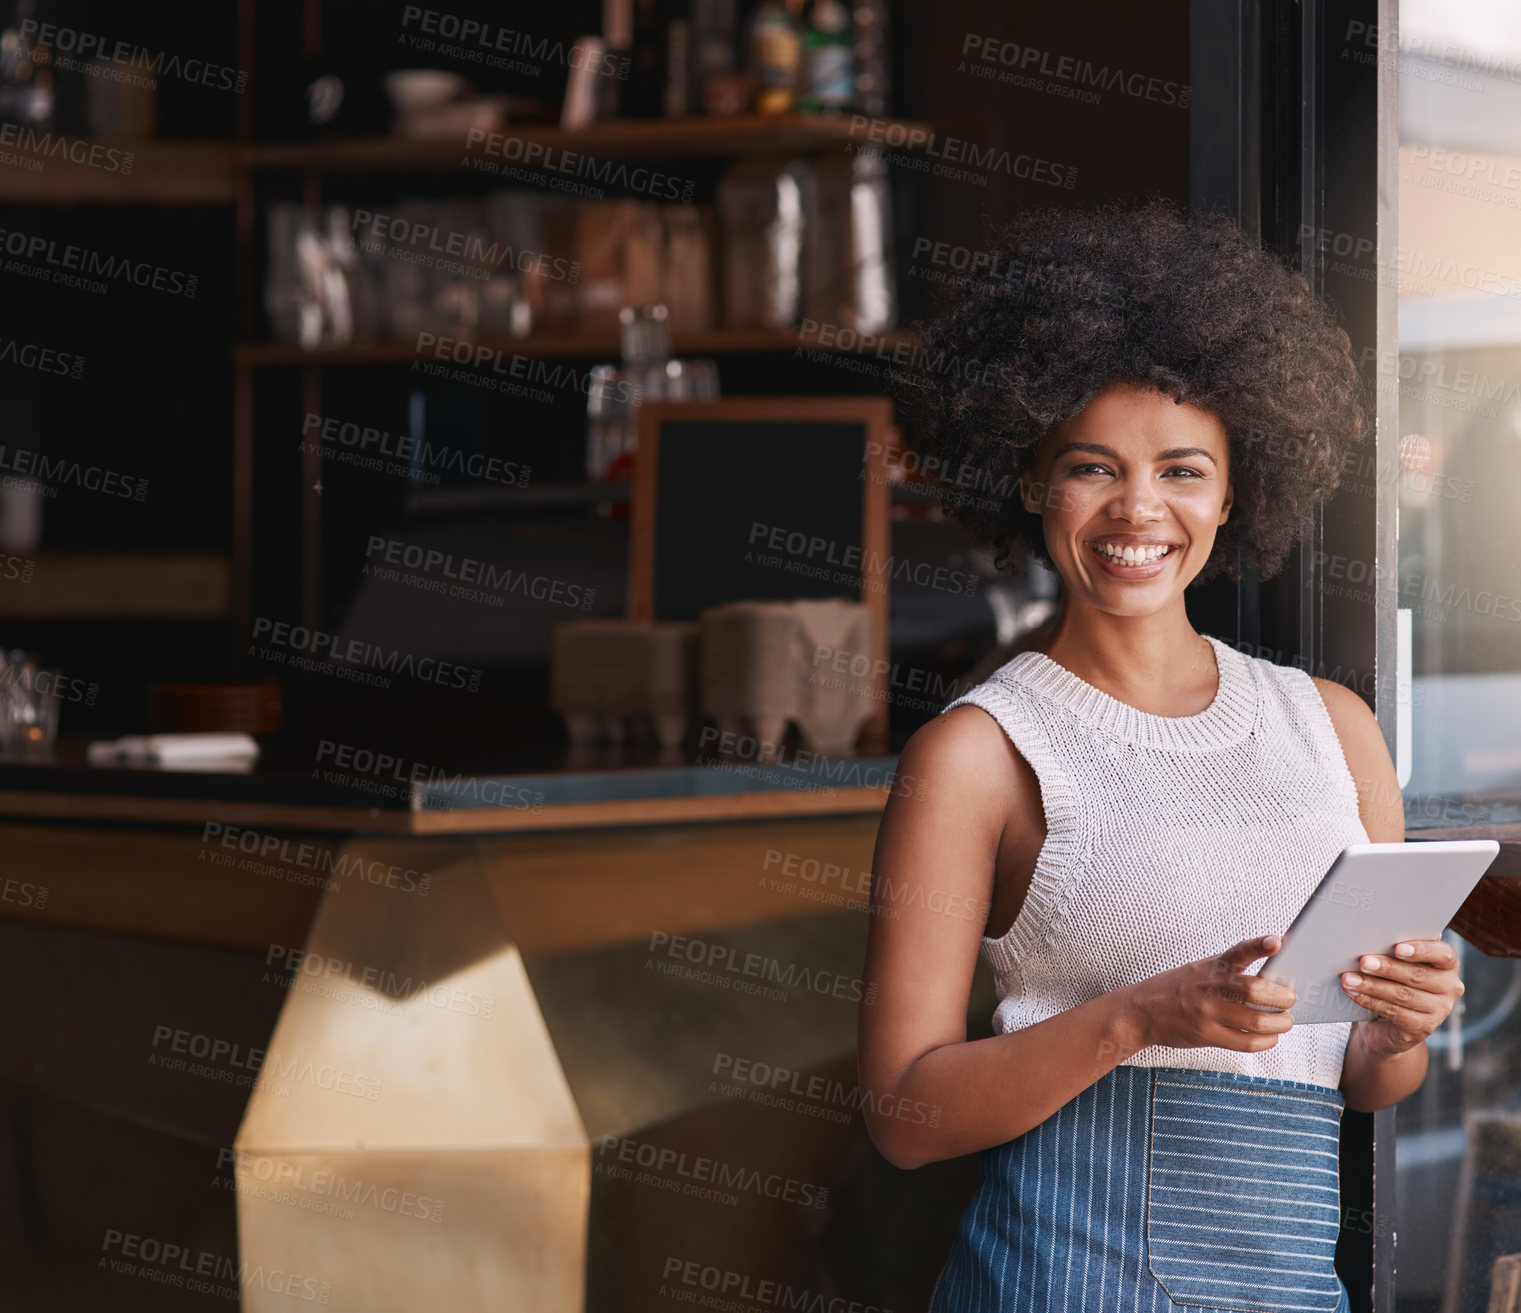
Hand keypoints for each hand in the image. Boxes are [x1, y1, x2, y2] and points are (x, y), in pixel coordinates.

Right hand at [1127, 934, 1298, 1052]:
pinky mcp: (1207, 1035)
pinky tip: (1270, 1037)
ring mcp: (1207, 1012)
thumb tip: (1273, 976)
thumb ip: (1230, 971)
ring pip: (1257, 1020)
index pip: (1238, 951)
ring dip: (1280, 1022)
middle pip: (1256, 990)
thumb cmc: (1176, 989)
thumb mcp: (1200, 970)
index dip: (1259, 945)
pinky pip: (1246, 1042)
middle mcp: (1209, 987)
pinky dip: (1266, 1040)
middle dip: (1283, 997)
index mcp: (1211, 966)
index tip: (1277, 941)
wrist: (1140, 1011)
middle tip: (1291, 998)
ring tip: (1285, 1020)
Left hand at [1342, 938, 1464, 1056]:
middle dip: (1387, 968)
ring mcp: (1440, 1010)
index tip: (1397, 947)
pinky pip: (1394, 1012)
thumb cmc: (1393, 979)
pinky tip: (1353, 993)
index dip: (1421, 950)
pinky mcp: (1424, 1028)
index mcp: (1447, 964)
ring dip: (1372, 986)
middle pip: (1417, 975)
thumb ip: (1397, 948)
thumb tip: (1377, 932)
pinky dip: (1369, 1001)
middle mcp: (1450, 987)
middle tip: (1362, 961)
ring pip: (1402, 995)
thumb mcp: (1398, 962)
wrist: (1388, 1021)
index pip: (1443, 954)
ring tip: (1348, 978)